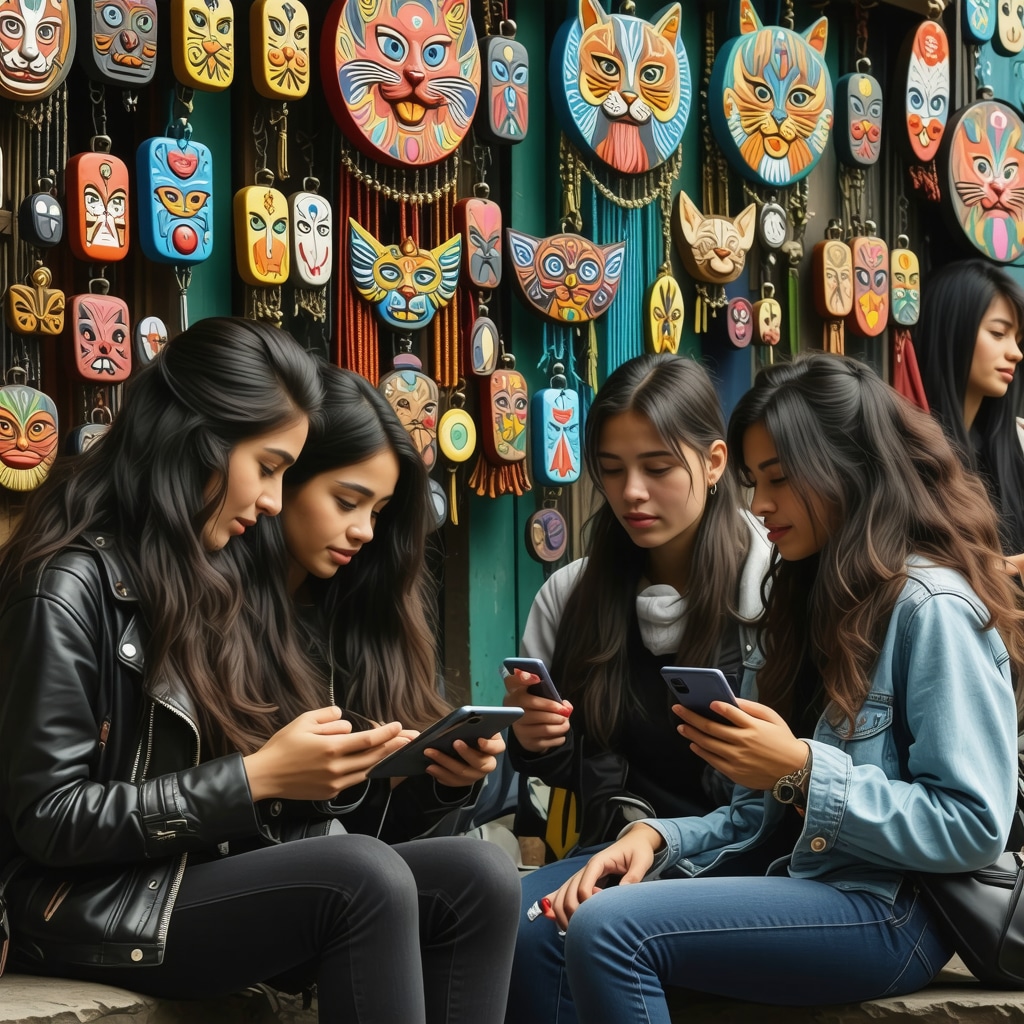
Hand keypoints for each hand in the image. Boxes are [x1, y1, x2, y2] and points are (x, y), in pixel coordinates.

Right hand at [243, 706, 409, 801]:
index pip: (367, 740)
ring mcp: (334, 782)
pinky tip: (376, 763)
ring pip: (368, 770)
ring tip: (400, 750)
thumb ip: (328, 717)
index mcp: (330, 748)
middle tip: (412, 739)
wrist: (265, 777)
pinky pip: (355, 779)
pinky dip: (367, 770)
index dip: (386, 733)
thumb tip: (346, 721)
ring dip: (385, 760)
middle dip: (395, 746)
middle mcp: (336, 767)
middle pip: (374, 757)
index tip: (399, 726)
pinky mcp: (331, 792)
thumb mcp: (303, 721)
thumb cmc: (282, 747)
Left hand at [425, 731, 504, 787]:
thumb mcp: (473, 726)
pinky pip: (454, 782)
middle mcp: (488, 763)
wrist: (462, 744)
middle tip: (454, 743)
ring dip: (446, 765)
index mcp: (494, 745)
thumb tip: (463, 721)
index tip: (479, 739)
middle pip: (480, 763)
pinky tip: (431, 768)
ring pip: (464, 774)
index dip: (490, 745)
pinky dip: (442, 775)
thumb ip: (471, 725)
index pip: (498, 747)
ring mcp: (476, 774)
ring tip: (431, 757)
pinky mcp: (465, 781)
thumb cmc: (469, 732)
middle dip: (466, 754)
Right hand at [503, 669, 572, 752]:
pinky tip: (560, 733)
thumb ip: (552, 694)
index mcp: (514, 693)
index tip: (537, 678)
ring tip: (565, 722)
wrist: (527, 729)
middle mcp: (512, 710)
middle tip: (565, 712)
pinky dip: (559, 737)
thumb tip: (566, 706)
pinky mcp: (526, 742)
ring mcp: (518, 728)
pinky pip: (547, 741)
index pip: (513, 681)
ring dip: (560, 725)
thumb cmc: (535, 706)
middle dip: (554, 710)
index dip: (523, 678)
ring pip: (545, 728)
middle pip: (534, 707)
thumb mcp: (540, 696)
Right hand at [545, 824, 662, 929]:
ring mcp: (583, 875)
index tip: (598, 914)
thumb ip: (634, 876)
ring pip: (562, 893)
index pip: (583, 886)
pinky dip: (556, 904)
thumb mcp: (641, 860)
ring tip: (569, 931)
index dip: (587, 903)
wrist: (635, 841)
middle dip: (572, 912)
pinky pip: (565, 892)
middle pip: (568, 891)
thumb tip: (623, 892)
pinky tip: (551, 917)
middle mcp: (586, 869)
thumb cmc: (638, 850)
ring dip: (561, 912)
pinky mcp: (583, 880)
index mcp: (598, 863)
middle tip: (582, 930)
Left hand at [673, 698, 807, 790]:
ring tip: (681, 726)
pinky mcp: (735, 772)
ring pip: (708, 744)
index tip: (706, 701)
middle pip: (711, 728)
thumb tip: (731, 699)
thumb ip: (752, 708)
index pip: (732, 712)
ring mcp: (737, 759)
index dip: (717, 706)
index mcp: (754, 727)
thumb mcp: (773, 718)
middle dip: (691, 717)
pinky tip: (693, 744)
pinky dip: (701, 751)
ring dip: (692, 734)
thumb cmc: (782, 741)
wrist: (795, 771)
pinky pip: (712, 760)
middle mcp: (743, 742)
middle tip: (678, 708)